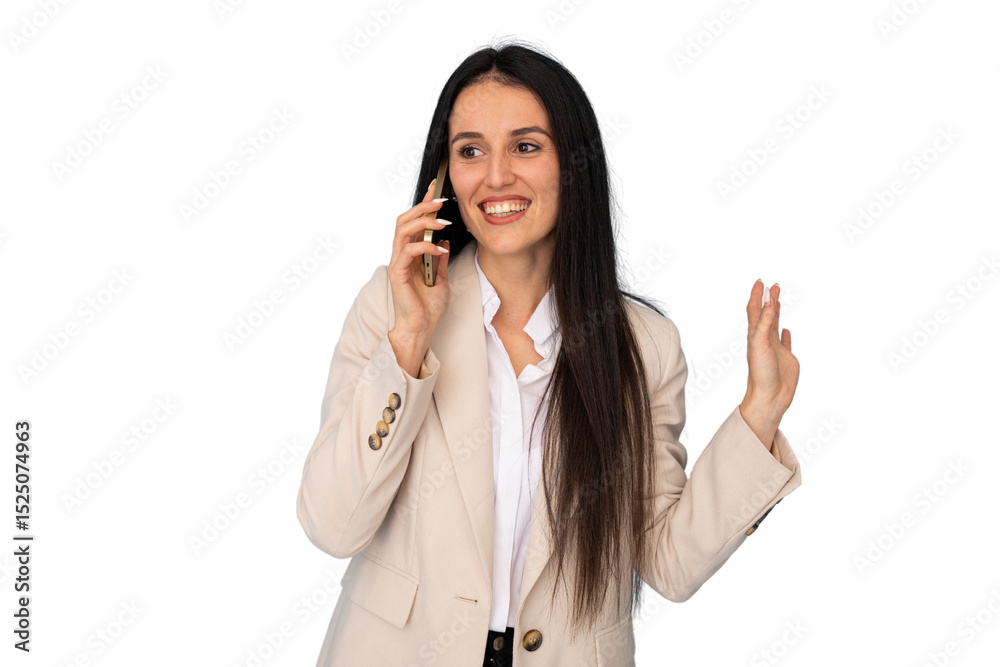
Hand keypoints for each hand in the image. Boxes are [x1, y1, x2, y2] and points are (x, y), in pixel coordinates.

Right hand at [386, 179, 451, 373]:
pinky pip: (408, 251)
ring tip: (443, 221)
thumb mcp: (441, 279)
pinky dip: (426, 246)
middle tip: (442, 201)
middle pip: (404, 219)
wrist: (421, 328)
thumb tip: (443, 240)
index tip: (436, 187)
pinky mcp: (397, 273)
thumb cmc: (428, 307)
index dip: (424, 203)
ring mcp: (398, 263)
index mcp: (411, 253)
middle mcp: (401, 254)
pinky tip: (440, 249)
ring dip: (423, 222)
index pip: (415, 222)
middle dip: (423, 206)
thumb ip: (439, 259)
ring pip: (403, 230)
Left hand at [739, 281, 798, 445]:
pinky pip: (785, 342)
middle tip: (773, 285)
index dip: (757, 296)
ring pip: (774, 325)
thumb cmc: (761, 374)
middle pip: (765, 314)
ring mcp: (775, 349)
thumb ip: (764, 324)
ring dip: (776, 311)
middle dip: (768, 299)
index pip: (755, 310)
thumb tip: (767, 303)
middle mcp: (764, 340)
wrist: (769, 397)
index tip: (760, 282)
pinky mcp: (786, 359)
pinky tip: (785, 330)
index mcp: (755, 335)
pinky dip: (785, 334)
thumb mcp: (760, 345)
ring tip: (778, 299)